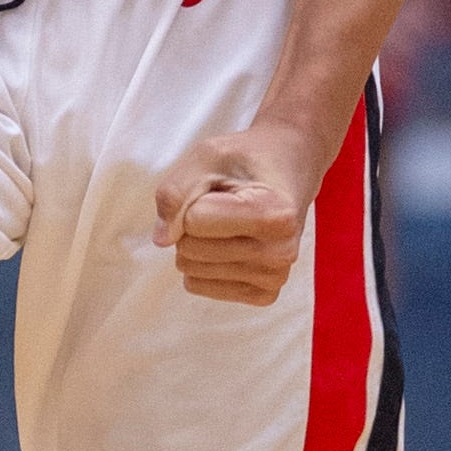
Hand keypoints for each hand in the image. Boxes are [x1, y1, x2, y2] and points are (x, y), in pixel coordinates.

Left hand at [155, 123, 314, 305]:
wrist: (289, 168)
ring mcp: (275, 278)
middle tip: (223, 202)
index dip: (193, 197)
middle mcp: (282, 253)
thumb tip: (162, 241)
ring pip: (191, 269)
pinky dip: (202, 261)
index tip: (222, 185)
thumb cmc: (245, 160)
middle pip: (190, 248)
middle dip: (191, 221)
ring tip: (229, 220)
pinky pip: (197, 284)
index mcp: (276, 215)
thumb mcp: (207, 156)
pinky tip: (231, 241)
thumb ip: (176, 191)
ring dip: (197, 240)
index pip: (193, 221)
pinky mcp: (263, 294)